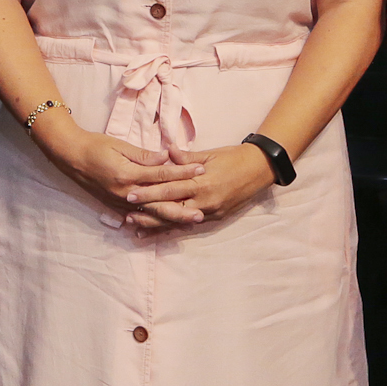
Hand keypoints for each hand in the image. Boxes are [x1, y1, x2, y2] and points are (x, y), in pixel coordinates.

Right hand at [34, 117, 204, 220]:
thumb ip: (144, 155)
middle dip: (182, 208)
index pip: (162, 175)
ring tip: (190, 222)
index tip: (201, 169)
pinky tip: (168, 226)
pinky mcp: (116, 207)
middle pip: (160, 203)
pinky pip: (140, 217)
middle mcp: (126, 193)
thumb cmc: (96, 146)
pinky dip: (155, 222)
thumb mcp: (120, 146)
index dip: (183, 172)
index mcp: (128, 175)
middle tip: (202, 212)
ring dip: (172, 219)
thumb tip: (166, 158)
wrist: (71, 156)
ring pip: (151, 214)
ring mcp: (121, 203)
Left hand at [118, 139, 274, 228]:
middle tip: (126, 216)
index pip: (170, 189)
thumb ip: (186, 157)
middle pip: (171, 208)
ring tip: (136, 229)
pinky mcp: (215, 219)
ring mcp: (210, 212)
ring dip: (157, 226)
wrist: (260, 169)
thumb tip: (166, 151)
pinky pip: (190, 226)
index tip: (131, 193)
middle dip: (148, 213)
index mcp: (202, 182)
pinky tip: (158, 234)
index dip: (150, 192)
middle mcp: (205, 201)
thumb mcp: (209, 154)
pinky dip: (173, 230)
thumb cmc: (233, 157)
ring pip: (178, 222)